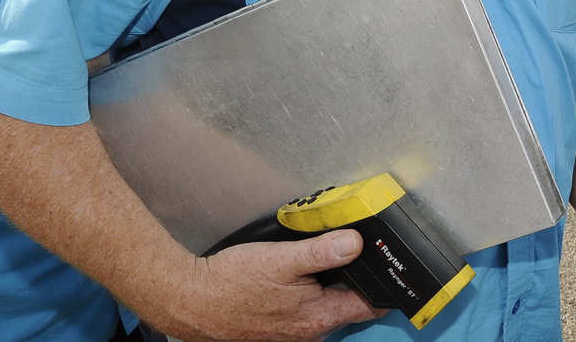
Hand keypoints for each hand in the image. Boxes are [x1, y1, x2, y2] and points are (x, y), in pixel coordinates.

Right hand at [157, 231, 383, 341]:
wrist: (188, 300)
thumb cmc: (230, 283)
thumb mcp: (281, 259)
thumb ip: (322, 251)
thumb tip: (356, 242)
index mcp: (319, 317)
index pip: (370, 303)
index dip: (382, 280)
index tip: (387, 260)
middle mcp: (310, 332)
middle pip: (349, 303)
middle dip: (352, 276)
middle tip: (348, 246)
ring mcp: (293, 333)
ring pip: (326, 304)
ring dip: (327, 282)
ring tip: (317, 256)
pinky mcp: (278, 328)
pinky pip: (305, 308)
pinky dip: (307, 290)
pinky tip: (292, 274)